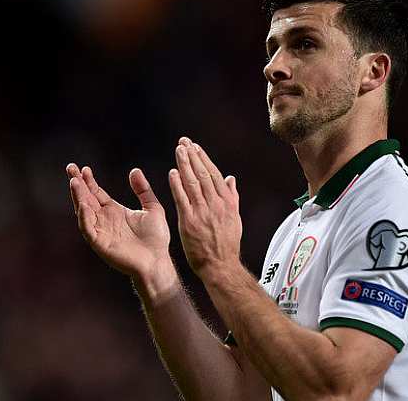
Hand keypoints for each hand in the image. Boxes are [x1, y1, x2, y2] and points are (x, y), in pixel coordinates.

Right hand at [67, 164, 170, 280]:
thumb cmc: (156, 238)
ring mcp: (100, 231)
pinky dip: (84, 217)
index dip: (89, 181)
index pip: (96, 193)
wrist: (157, 261)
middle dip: (77, 184)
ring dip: (78, 197)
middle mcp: (104, 220)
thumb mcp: (153, 207)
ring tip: (75, 182)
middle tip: (71, 168)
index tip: (84, 168)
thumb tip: (134, 170)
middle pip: (86, 198)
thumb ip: (143, 190)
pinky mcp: (100, 243)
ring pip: (83, 211)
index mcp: (114, 211)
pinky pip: (88, 229)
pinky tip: (83, 205)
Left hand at [168, 138, 241, 277]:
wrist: (221, 266)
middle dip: (193, 156)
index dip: (204, 159)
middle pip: (203, 175)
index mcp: (227, 202)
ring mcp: (203, 212)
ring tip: (179, 150)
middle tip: (184, 142)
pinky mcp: (190, 222)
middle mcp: (216, 204)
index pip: (214, 175)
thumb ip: (232, 197)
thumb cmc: (227, 244)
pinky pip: (183, 199)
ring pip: (193, 183)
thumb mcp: (235, 218)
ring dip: (185, 165)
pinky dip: (178, 185)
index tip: (196, 147)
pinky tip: (173, 173)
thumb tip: (231, 178)